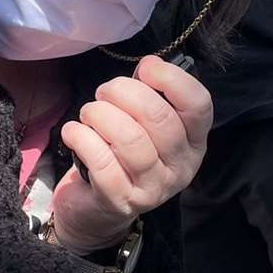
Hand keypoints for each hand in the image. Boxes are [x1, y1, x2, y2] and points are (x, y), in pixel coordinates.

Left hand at [50, 56, 211, 251]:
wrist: (97, 207)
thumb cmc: (121, 154)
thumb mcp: (144, 124)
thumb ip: (151, 95)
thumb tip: (149, 65)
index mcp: (194, 142)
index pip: (198, 105)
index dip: (172, 78)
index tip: (146, 68)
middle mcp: (181, 167)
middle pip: (160, 117)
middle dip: (124, 93)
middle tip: (104, 92)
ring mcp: (153, 188)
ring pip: (130, 138)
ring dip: (101, 114)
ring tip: (89, 113)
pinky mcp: (121, 201)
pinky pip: (102, 161)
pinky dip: (81, 137)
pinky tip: (74, 131)